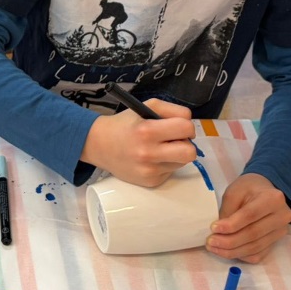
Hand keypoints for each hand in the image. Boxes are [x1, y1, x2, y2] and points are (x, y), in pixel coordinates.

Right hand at [81, 99, 196, 186]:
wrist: (100, 145)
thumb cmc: (125, 124)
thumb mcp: (145, 107)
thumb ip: (171, 110)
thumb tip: (189, 125)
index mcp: (147, 131)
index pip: (186, 128)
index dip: (186, 126)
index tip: (179, 127)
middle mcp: (148, 153)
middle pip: (190, 153)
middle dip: (187, 144)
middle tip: (176, 140)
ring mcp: (149, 171)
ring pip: (182, 163)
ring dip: (175, 154)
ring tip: (160, 149)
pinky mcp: (150, 182)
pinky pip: (171, 172)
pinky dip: (165, 164)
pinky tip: (152, 160)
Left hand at [206, 173, 290, 262]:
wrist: (264, 192)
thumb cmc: (248, 189)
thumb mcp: (234, 191)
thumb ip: (228, 210)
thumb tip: (218, 233)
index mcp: (273, 199)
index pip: (250, 215)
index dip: (231, 225)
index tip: (213, 228)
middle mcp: (282, 216)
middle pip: (253, 234)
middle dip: (229, 241)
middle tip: (210, 242)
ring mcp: (281, 231)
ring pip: (255, 247)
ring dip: (232, 251)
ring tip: (214, 248)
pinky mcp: (276, 242)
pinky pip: (257, 255)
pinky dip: (240, 256)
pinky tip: (226, 252)